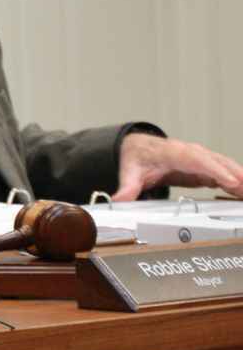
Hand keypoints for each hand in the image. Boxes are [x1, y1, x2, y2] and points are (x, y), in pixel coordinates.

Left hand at [111, 133, 242, 200]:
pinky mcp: (205, 168)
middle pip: (217, 162)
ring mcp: (201, 160)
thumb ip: (127, 187)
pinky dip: (237, 182)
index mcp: (174, 153)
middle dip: (236, 175)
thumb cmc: (138, 159)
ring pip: (225, 167)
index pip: (197, 160)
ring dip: (241, 178)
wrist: (139, 149)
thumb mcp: (130, 172)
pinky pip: (225, 174)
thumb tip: (119, 200)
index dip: (214, 170)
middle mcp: (191, 153)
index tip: (229, 181)